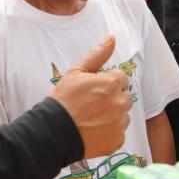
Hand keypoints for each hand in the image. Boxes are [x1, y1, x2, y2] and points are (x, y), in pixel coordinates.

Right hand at [49, 35, 131, 159]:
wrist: (54, 132)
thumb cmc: (64, 101)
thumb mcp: (77, 72)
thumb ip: (97, 54)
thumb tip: (111, 38)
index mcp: (112, 83)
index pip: (121, 78)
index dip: (107, 82)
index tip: (94, 90)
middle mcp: (120, 103)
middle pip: (124, 96)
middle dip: (113, 98)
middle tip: (93, 104)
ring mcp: (120, 123)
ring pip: (123, 115)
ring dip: (113, 115)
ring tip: (92, 118)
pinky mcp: (118, 140)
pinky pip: (119, 132)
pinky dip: (110, 131)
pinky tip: (95, 130)